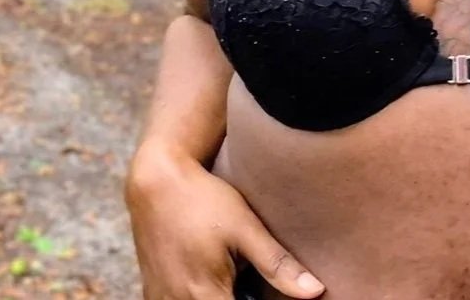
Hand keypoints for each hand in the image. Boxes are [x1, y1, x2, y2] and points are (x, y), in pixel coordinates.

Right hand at [125, 143, 323, 299]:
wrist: (156, 182)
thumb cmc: (203, 200)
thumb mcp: (245, 227)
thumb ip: (278, 264)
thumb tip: (316, 291)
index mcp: (205, 294)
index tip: (264, 293)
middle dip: (241, 299)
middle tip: (249, 280)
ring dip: (221, 297)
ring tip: (236, 280)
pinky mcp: (153, 292)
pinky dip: (201, 295)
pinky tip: (218, 281)